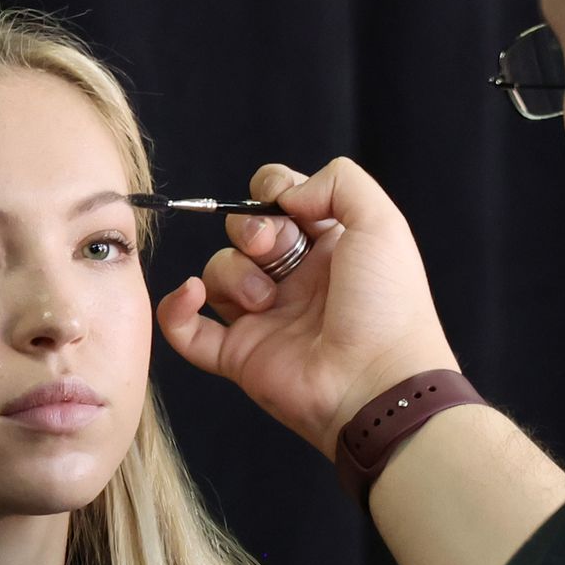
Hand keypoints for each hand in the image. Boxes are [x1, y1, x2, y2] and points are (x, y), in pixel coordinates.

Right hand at [155, 157, 458, 458]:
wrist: (377, 382)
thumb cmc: (387, 306)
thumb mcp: (382, 223)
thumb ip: (338, 182)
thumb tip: (285, 194)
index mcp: (327, 246)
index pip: (279, 199)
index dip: (270, 190)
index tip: (282, 201)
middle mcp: (293, 279)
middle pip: (242, 232)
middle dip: (249, 229)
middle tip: (270, 248)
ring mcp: (263, 318)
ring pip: (217, 274)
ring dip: (232, 274)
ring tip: (265, 299)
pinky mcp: (238, 355)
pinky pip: (187, 330)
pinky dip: (177, 309)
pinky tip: (191, 294)